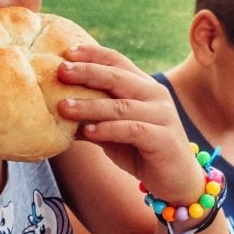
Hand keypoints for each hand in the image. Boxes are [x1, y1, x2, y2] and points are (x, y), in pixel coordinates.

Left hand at [57, 44, 206, 206]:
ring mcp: (162, 115)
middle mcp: (155, 95)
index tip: (66, 53)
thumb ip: (92, 118)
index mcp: (143, 86)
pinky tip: (87, 132)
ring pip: (121, 105)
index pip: (117, 61)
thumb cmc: (141, 151)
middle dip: (87, 72)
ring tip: (63, 107)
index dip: (93, 55)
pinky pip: (132, 130)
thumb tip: (57, 109)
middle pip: (118, 77)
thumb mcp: (112, 131)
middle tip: (61, 71)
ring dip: (90, 106)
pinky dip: (107, 129)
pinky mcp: (164, 138)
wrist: (176, 180)